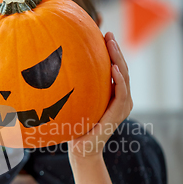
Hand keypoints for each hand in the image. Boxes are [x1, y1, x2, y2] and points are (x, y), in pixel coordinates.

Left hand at [68, 32, 132, 159]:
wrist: (81, 149)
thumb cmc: (76, 126)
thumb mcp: (78, 101)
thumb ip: (78, 86)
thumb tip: (57, 64)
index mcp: (114, 94)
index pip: (116, 68)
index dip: (112, 52)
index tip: (104, 35)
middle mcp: (121, 99)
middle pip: (122, 69)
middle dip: (116, 50)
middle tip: (108, 34)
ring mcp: (122, 107)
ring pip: (125, 78)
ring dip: (119, 59)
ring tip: (112, 44)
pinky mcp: (117, 115)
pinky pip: (121, 94)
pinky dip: (119, 80)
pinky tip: (114, 69)